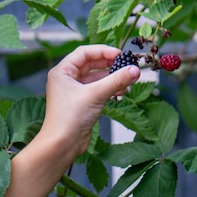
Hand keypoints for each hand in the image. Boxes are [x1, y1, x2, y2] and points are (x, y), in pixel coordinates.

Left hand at [41, 44, 139, 158]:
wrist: (62, 144)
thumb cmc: (69, 118)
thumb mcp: (95, 94)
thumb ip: (116, 80)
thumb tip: (134, 69)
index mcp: (62, 71)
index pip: (84, 53)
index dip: (103, 51)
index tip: (120, 54)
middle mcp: (66, 80)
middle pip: (91, 65)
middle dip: (109, 65)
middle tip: (126, 66)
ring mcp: (74, 92)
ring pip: (96, 79)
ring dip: (111, 79)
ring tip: (127, 81)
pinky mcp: (81, 104)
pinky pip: (97, 91)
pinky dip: (109, 90)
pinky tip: (121, 92)